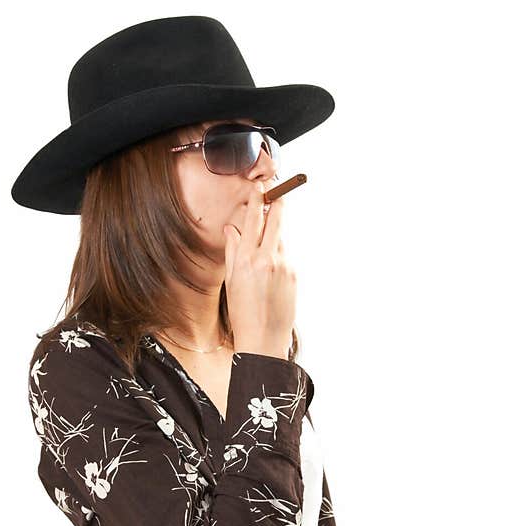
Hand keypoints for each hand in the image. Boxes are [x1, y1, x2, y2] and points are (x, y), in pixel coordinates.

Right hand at [223, 181, 295, 359]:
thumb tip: (233, 228)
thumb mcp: (231, 280)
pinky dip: (278, 255)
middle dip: (276, 203)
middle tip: (275, 191)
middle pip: (276, 219)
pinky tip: (270, 271)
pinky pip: (286, 256)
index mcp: (247, 258)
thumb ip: (233, 250)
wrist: (264, 338)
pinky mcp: (295, 274)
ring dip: (274, 234)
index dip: (258, 200)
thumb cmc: (243, 313)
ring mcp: (285, 266)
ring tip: (264, 246)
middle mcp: (268, 258)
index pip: (254, 219)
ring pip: (281, 238)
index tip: (260, 187)